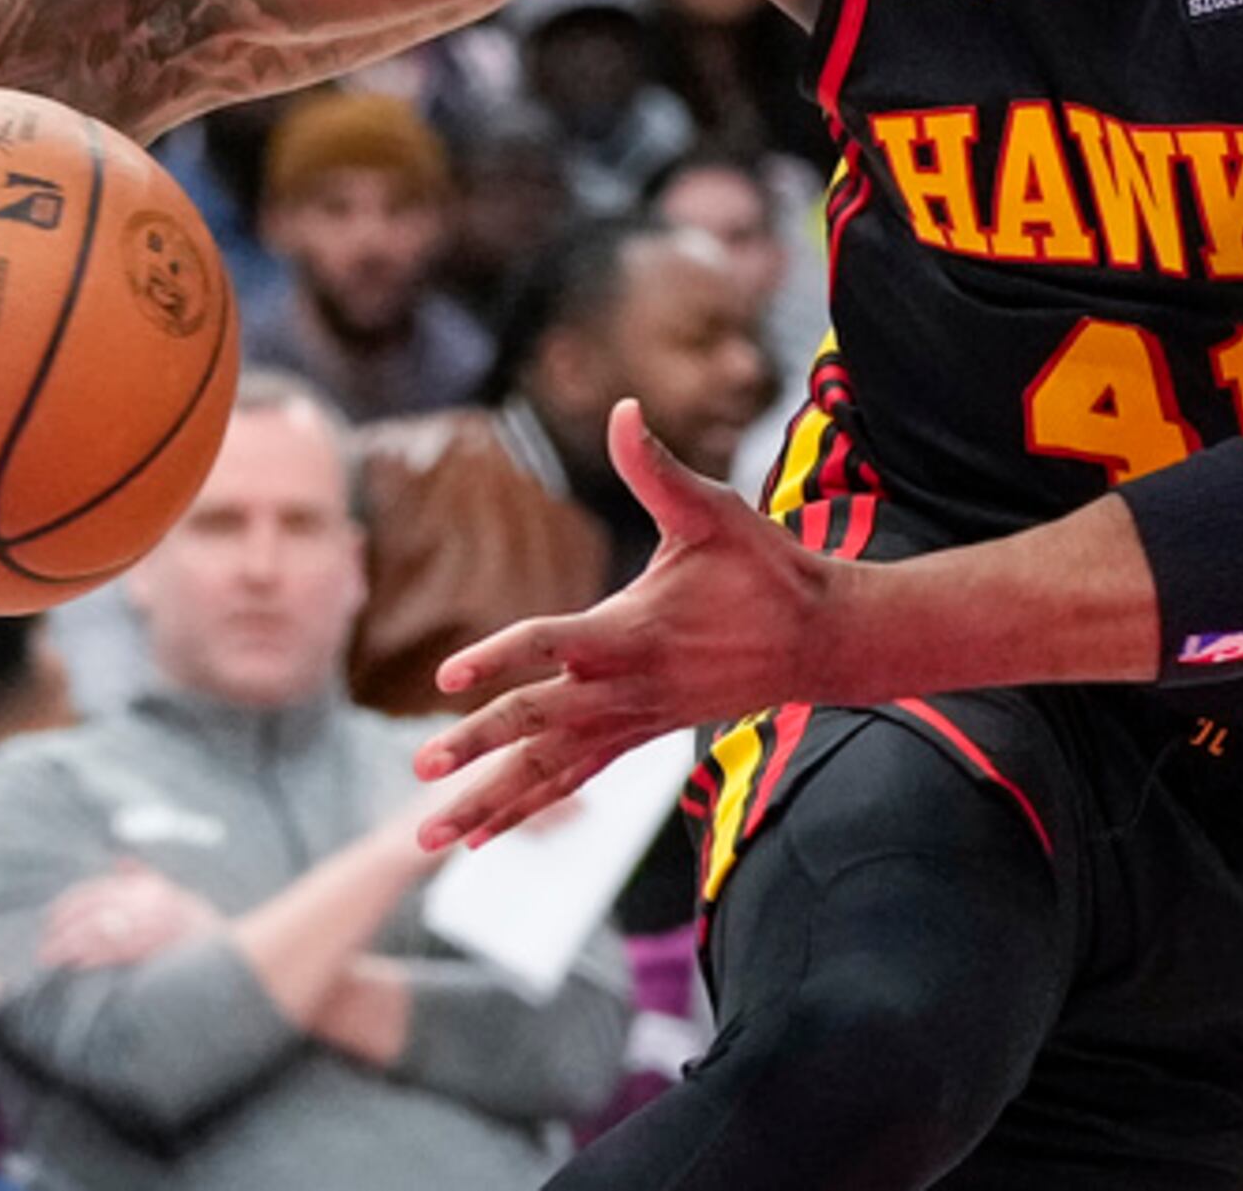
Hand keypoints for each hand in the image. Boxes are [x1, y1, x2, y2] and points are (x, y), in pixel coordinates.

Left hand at [41, 861, 224, 968]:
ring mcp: (150, 925)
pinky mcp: (153, 948)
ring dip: (69, 946)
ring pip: (97, 933)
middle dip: (62, 928)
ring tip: (50, 959)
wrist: (235, 951)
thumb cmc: (200, 926)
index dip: (69, 905)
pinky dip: (92, 958)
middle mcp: (147, 903)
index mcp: (148, 889)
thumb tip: (120, 859)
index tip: (51, 919)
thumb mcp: (176, 893)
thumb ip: (145, 877)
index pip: (97, 890)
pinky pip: (115, 951)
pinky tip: (76, 967)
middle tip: (43, 945)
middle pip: (91, 912)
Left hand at [415, 401, 827, 850]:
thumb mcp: (713, 510)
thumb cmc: (766, 569)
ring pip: (551, 769)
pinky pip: (574, 777)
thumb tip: (624, 407)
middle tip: (420, 770)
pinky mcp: (640, 735)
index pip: (552, 645)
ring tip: (432, 834)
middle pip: (539, 722)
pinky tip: (484, 831)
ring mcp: (633, 720)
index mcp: (633, 630)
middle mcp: (627, 686)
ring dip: (491, 800)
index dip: (498, 657)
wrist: (822, 641)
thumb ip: (656, 467)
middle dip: (477, 746)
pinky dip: (528, 804)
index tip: (446, 678)